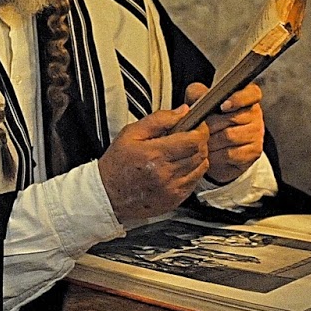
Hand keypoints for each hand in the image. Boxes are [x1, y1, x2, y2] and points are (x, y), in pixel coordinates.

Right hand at [97, 107, 209, 223]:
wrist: (108, 196)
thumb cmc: (117, 165)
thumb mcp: (131, 133)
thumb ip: (158, 119)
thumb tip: (181, 112)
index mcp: (155, 154)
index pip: (194, 140)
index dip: (199, 129)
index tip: (195, 125)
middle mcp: (166, 173)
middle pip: (201, 152)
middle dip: (199, 141)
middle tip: (188, 136)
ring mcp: (172, 188)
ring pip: (201, 167)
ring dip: (197, 156)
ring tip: (183, 151)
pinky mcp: (175, 199)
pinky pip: (195, 181)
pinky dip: (193, 171)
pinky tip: (179, 166)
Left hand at [184, 81, 263, 184]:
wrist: (215, 147)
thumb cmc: (210, 120)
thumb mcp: (201, 102)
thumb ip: (198, 93)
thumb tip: (197, 93)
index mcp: (247, 96)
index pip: (251, 93)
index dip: (238, 99)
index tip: (223, 106)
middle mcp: (255, 114)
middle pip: (231, 118)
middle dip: (210, 125)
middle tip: (199, 128)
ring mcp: (257, 133)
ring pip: (229, 137)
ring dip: (210, 140)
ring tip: (201, 141)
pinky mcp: (253, 152)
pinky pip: (230, 153)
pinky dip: (215, 155)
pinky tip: (209, 153)